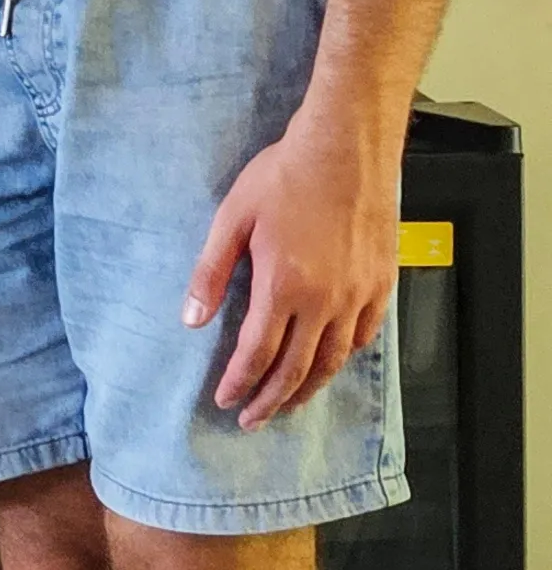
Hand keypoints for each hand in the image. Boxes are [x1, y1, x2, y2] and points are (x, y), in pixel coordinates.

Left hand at [185, 113, 400, 427]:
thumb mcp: (231, 219)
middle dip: (270, 400)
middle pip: (297, 369)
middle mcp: (325, 301)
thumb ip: (210, 273)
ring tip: (287, 405)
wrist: (345, 150)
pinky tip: (329, 364)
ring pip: (333, 360)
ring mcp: (358, 296)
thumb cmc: (283, 177)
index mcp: (283, 286)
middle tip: (250, 420)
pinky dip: (343, 358)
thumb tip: (191, 320)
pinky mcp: (381, 284)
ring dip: (308, 389)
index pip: (257, 353)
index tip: (224, 400)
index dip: (239, 382)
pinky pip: (363, 336)